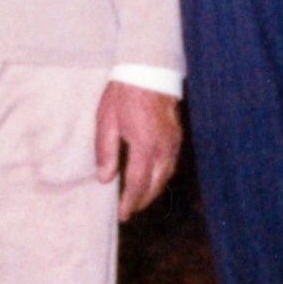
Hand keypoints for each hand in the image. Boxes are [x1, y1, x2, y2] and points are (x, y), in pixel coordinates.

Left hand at [94, 81, 181, 219]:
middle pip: (155, 184)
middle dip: (142, 200)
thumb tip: (105, 179)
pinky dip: (161, 176)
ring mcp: (173, 141)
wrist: (147, 68)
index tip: (122, 214)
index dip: (130, 202)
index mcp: (144, 144)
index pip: (137, 183)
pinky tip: (152, 177)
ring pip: (166, 176)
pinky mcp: (177, 135)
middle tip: (129, 210)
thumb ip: (105, 152)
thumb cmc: (124, 93)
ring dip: (153, 190)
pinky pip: (171, 163)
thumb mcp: (106, 121)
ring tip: (139, 198)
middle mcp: (163, 147)